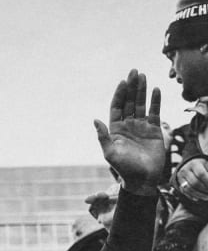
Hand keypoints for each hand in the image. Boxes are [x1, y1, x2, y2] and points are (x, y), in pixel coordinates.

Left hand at [95, 69, 166, 193]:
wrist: (142, 179)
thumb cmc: (124, 168)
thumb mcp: (110, 153)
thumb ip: (103, 136)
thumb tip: (95, 120)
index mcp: (115, 129)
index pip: (117, 107)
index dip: (119, 94)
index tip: (122, 81)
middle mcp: (128, 125)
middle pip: (129, 102)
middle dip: (131, 87)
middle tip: (134, 71)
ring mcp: (141, 126)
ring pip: (141, 104)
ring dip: (142, 90)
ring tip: (143, 75)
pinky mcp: (154, 130)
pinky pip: (155, 112)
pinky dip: (155, 101)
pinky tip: (155, 90)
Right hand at [173, 158, 207, 200]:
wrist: (189, 165)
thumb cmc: (202, 166)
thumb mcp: (207, 165)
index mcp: (194, 164)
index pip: (201, 174)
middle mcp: (185, 170)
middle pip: (195, 183)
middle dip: (205, 190)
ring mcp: (180, 178)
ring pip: (189, 189)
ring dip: (199, 195)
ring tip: (207, 197)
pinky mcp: (179, 184)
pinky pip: (184, 192)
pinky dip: (192, 196)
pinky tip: (199, 198)